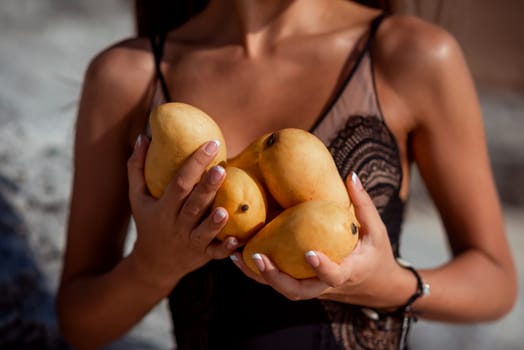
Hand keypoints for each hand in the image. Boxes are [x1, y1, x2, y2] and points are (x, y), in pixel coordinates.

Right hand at [127, 135, 238, 289]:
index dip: (195, 164)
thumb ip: (137, 168)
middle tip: (222, 169)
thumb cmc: (148, 222)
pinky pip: (215, 253)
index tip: (212, 144)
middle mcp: (177, 225)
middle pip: (193, 206)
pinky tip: (236, 240)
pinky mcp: (203, 256)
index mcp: (163, 209)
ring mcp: (191, 243)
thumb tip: (143, 136)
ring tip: (226, 208)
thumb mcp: (137, 198)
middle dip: (207, 188)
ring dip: (214, 222)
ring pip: (203, 232)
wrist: (153, 264)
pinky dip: (226, 249)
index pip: (179, 184)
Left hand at [230, 173, 411, 307]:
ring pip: (282, 289)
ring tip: (236, 255)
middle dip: (275, 278)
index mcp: (347, 272)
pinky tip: (238, 254)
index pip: (334, 276)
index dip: (322, 268)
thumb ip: (362, 204)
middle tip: (258, 257)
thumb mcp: (376, 230)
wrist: (374, 283)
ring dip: (258, 276)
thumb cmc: (375, 253)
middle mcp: (325, 286)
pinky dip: (257, 272)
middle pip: (297, 291)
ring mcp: (311, 287)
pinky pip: (277, 281)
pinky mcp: (301, 283)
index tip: (309, 253)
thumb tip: (350, 175)